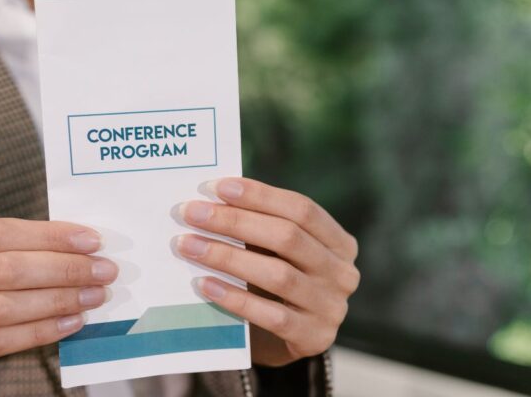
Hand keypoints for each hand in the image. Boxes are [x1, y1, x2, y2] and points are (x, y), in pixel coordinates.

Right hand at [0, 219, 117, 395]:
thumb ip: (20, 252)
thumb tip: (84, 247)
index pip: (2, 232)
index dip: (50, 236)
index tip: (93, 241)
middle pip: (7, 269)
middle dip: (64, 269)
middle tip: (104, 271)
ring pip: (6, 306)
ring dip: (59, 300)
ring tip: (95, 296)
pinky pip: (1, 341)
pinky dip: (42, 330)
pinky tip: (72, 321)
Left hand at [175, 178, 359, 365]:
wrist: (283, 343)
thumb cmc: (274, 284)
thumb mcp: (278, 253)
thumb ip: (258, 226)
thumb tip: (210, 197)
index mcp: (339, 243)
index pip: (301, 209)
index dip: (259, 195)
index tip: (216, 187)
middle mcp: (342, 273)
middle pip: (287, 237)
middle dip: (234, 221)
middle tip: (190, 213)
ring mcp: (331, 308)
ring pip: (278, 274)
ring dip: (227, 256)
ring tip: (188, 245)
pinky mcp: (313, 338)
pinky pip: (270, 315)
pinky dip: (234, 298)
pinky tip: (204, 284)